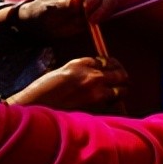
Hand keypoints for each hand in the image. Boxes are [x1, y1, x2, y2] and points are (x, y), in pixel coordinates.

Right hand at [8, 57, 128, 111]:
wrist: (37, 103)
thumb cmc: (45, 89)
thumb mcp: (64, 71)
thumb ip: (82, 70)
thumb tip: (96, 72)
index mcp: (81, 62)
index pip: (106, 60)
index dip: (112, 65)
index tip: (113, 68)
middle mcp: (91, 72)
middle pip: (118, 71)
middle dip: (123, 75)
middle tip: (124, 79)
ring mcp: (94, 85)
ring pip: (121, 84)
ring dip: (124, 87)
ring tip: (123, 89)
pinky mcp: (94, 99)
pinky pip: (113, 97)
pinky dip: (116, 98)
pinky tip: (112, 99)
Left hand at [19, 0, 116, 39]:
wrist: (43, 25)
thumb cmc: (43, 12)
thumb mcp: (48, 9)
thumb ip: (63, 5)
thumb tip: (77, 1)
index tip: (87, 8)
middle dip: (103, 4)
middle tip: (92, 20)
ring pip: (111, 0)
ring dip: (104, 12)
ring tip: (90, 23)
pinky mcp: (100, 9)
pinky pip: (109, 11)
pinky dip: (105, 17)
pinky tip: (93, 24)